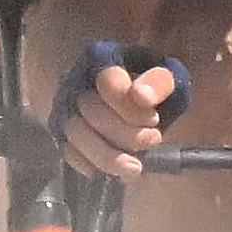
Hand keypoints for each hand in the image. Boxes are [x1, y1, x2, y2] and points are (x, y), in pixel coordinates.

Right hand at [53, 38, 183, 179]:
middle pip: (92, 111)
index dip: (130, 106)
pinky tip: (112, 173)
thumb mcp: (168, 77)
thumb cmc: (152, 85)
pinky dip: (88, 164)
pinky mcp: (63, 132)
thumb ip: (159, 82)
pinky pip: (67, 150)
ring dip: (108, 156)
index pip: (107, 81)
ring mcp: (66, 107)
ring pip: (76, 134)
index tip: (154, 119)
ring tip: (135, 168)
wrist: (139, 97)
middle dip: (125, 133)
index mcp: (102, 59)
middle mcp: (77, 81)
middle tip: (154, 140)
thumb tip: (141, 96)